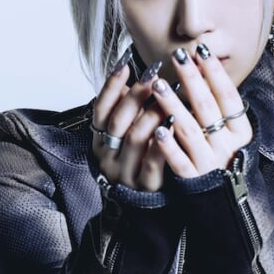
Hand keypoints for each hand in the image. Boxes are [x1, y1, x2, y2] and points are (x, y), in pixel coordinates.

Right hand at [91, 58, 169, 190]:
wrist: (146, 210)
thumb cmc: (140, 164)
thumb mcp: (126, 137)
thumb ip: (126, 111)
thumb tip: (129, 69)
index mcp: (99, 143)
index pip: (100, 110)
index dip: (111, 86)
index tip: (126, 63)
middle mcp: (108, 158)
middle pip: (118, 121)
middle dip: (136, 95)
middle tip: (154, 75)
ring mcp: (125, 174)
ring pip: (135, 138)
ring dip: (152, 113)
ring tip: (168, 96)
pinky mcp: (145, 187)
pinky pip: (152, 162)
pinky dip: (162, 141)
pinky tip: (174, 123)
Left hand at [149, 45, 252, 177]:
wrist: (224, 202)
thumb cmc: (223, 160)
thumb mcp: (231, 134)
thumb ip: (219, 109)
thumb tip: (203, 68)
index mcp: (240, 132)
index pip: (228, 96)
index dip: (215, 73)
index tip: (201, 50)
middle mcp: (227, 145)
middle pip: (208, 107)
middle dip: (192, 80)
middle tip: (177, 56)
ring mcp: (210, 162)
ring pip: (190, 130)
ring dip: (174, 106)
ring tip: (158, 86)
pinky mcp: (194, 180)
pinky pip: (181, 161)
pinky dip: (170, 146)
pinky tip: (159, 130)